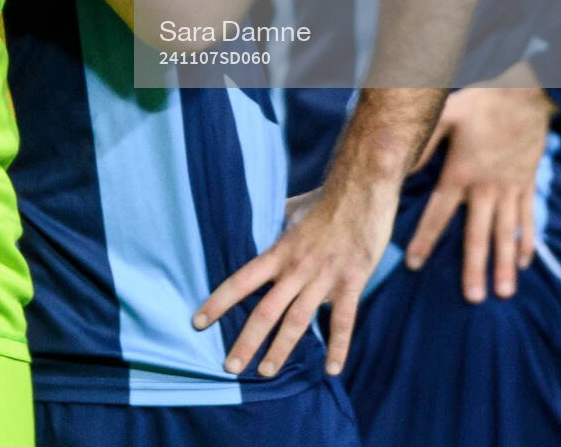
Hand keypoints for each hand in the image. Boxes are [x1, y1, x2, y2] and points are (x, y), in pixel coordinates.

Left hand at [194, 174, 398, 378]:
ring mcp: (324, 277)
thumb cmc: (324, 199)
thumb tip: (254, 224)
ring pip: (297, 321)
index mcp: (279, 252)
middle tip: (229, 367)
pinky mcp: (351, 282)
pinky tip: (331, 370)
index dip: (218, 303)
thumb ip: (273, 225)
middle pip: (265, 311)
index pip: (240, 281)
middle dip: (246, 341)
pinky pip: (343, 321)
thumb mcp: (290, 210)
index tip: (198, 322)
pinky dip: (338, 347)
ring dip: (280, 350)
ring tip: (265, 372)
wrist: (362, 187)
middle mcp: (297, 268)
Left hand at [402, 85, 555, 301]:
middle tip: (472, 299)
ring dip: (504, 265)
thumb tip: (402, 166)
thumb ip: (425, 144)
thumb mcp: (445, 117)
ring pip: (506, 234)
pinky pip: (528, 218)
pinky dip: (527, 241)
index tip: (413, 264)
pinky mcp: (527, 184)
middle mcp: (486, 188)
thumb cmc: (480, 102)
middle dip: (473, 268)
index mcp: (461, 173)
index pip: (439, 214)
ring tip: (503, 293)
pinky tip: (523, 263)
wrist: (525, 93)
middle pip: (478, 235)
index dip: (425, 239)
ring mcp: (510, 189)